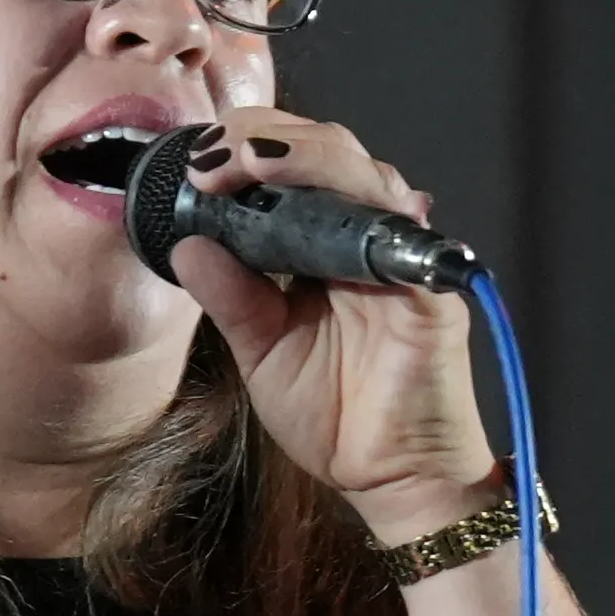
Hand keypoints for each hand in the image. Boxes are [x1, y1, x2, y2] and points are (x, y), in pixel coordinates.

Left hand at [165, 114, 500, 544]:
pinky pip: (399, 226)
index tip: (196, 163)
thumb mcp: (261, 352)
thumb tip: (187, 244)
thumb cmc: (337, 417)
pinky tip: (314, 194)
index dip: (244, 149)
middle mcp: (366, 237)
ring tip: (246, 160)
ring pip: (362, 170)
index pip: (291, 167)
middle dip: (264, 137)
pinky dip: (359, 200)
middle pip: (327, 149)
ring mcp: (401, 255)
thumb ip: (231, 298)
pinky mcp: (427, 286)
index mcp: (325, 246)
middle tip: (210, 155)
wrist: (392, 478)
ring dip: (302, 154)